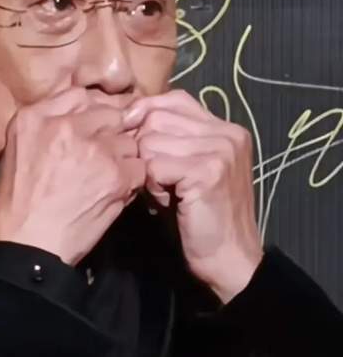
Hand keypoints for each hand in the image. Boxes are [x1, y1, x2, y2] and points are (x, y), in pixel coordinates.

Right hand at [0, 88, 146, 265]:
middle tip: (103, 159)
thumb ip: (46, 126)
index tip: (93, 132)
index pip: (80, 96)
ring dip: (123, 158)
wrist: (24, 247)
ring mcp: (92, 147)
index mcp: (33, 116)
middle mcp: (64, 124)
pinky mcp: (115, 173)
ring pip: (128, 140)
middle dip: (111, 135)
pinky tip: (115, 194)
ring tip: (107, 180)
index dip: (92, 114)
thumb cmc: (16, 206)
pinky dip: (132, 181)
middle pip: (109, 113)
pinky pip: (139, 166)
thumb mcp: (16, 152)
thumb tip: (83, 118)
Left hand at [124, 89, 263, 303]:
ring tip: (164, 192)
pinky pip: (155, 165)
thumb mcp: (185, 169)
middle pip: (158, 116)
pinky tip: (166, 201)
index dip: (147, 115)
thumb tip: (127, 117)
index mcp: (225, 128)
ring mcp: (221, 150)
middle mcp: (227, 133)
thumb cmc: (200, 217)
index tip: (133, 139)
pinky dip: (153, 185)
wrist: (229, 257)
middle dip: (143, 146)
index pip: (174, 98)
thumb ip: (168, 141)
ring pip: (152, 140)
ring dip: (148, 169)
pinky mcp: (208, 171)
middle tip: (156, 178)